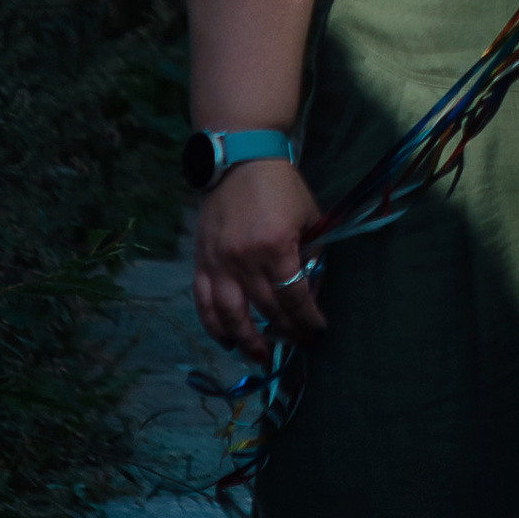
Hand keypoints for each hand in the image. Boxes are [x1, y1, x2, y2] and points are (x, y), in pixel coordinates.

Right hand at [193, 158, 326, 362]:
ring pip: (231, 317)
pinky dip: (214, 327)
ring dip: (248, 342)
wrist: (240, 160)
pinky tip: (227, 340)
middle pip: (267, 310)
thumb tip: (312, 292)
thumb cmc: (281, 186)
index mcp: (275, 247)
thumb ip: (313, 254)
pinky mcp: (201, 263)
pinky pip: (204, 304)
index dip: (308, 318)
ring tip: (262, 358)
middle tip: (297, 343)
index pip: (294, 296)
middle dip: (286, 331)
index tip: (318, 329)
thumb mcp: (309, 215)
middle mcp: (244, 261)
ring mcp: (218, 264)